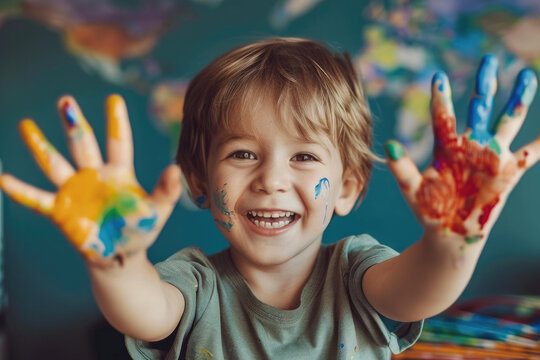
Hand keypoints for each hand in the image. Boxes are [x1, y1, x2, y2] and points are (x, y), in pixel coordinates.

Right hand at [0, 95, 181, 266]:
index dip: (116, 123)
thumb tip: (175, 169)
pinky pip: (37, 199)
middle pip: (82, 145)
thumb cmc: (140, 228)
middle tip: (65, 100)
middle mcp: (95, 176)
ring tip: (26, 125)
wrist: (121, 254)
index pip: (119, 144)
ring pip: (55, 164)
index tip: (114, 100)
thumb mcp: (157, 211)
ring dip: (40, 146)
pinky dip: (21, 191)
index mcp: (120, 173)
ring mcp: (75, 191)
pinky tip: (4, 179)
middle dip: (74, 124)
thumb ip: (166, 191)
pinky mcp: (61, 211)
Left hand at [385, 55, 537, 243]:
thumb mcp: (412, 188)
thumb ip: (402, 168)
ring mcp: (491, 157)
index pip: (443, 117)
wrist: (448, 232)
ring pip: (509, 121)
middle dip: (485, 84)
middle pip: (480, 108)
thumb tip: (389, 145)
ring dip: (518, 99)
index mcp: (446, 147)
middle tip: (488, 59)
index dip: (440, 97)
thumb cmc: (427, 209)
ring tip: (527, 75)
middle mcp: (471, 146)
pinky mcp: (508, 172)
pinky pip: (531, 153)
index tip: (438, 76)